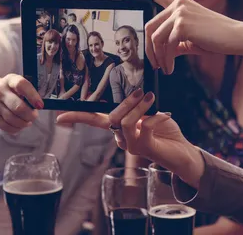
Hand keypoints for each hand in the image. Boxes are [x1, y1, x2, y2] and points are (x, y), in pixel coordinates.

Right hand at [0, 74, 43, 133]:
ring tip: (28, 121)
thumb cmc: (7, 89)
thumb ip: (27, 92)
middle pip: (18, 107)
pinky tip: (20, 125)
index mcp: (10, 80)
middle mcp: (0, 91)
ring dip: (24, 123)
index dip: (33, 96)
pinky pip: (7, 127)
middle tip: (34, 116)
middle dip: (30, 115)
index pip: (22, 85)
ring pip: (13, 119)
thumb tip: (38, 106)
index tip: (40, 105)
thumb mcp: (15, 83)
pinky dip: (17, 128)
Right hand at [57, 89, 204, 187]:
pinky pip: (144, 127)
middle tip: (140, 91)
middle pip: (110, 118)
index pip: (93, 120)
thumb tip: (133, 92)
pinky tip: (165, 114)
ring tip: (151, 98)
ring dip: (138, 107)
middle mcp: (122, 138)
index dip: (77, 117)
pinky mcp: (145, 148)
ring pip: (124, 122)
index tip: (60, 115)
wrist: (182, 152)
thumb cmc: (164, 131)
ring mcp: (132, 145)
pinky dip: (155, 116)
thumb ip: (137, 107)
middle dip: (125, 102)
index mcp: (120, 127)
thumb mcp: (149, 114)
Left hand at [118, 0, 242, 74]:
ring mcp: (180, 12)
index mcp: (180, 2)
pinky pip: (166, 45)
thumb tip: (160, 53)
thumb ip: (173, 41)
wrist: (237, 37)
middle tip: (154, 64)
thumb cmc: (216, 38)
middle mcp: (178, 3)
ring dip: (158, 57)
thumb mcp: (190, 39)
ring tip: (165, 69)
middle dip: (148, 48)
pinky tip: (171, 69)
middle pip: (149, 26)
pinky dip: (166, 60)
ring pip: (155, 37)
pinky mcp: (183, 24)